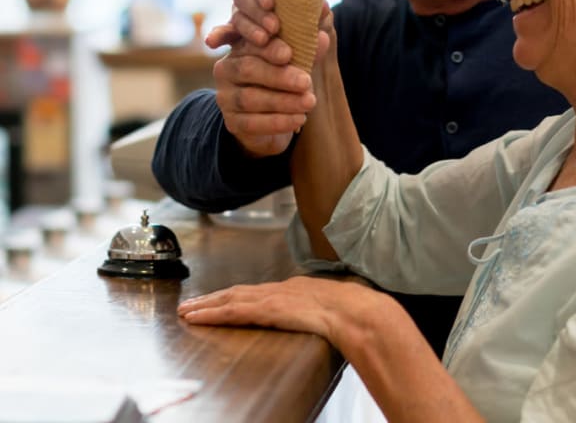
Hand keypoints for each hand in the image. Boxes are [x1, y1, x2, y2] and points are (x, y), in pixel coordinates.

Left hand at [178, 275, 392, 351]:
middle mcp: (280, 289)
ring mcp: (273, 298)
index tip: (220, 299)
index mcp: (294, 289)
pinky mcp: (268, 309)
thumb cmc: (352, 311)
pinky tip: (197, 317)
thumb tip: (327, 318)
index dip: (235, 295)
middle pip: (238, 292)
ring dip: (206, 305)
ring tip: (186, 311)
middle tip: (191, 304)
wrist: (356, 311)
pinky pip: (233, 311)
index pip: (257, 292)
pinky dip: (212, 313)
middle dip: (213, 298)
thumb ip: (321, 310)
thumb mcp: (334, 307)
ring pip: (230, 299)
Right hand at [207, 0, 333, 156]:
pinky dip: (278, 122)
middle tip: (306, 81)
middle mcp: (227, 69)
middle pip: (248, 68)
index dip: (268, 47)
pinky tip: (299, 119)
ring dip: (283, 101)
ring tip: (310, 101)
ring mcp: (225, 96)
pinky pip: (252, 123)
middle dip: (279, 76)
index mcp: (241, 46)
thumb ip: (306, 48)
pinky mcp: (232, 122)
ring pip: (250, 98)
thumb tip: (323, 36)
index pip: (251, 42)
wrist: (274, 121)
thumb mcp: (297, 62)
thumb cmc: (286, 81)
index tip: (288, 53)